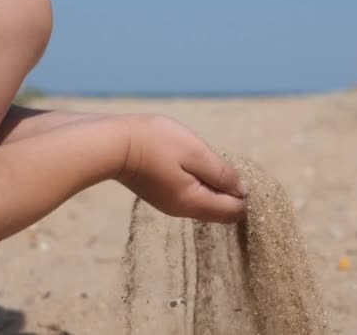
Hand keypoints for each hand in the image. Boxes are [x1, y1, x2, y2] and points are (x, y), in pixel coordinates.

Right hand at [116, 115, 244, 222]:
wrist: (111, 144)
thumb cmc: (156, 144)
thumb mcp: (196, 153)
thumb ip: (222, 173)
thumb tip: (242, 190)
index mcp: (195, 202)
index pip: (233, 211)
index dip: (245, 196)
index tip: (245, 175)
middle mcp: (184, 210)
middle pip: (220, 210)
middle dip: (232, 194)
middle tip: (231, 167)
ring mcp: (171, 204)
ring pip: (206, 202)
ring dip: (216, 187)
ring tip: (214, 164)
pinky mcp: (161, 194)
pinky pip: (192, 194)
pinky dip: (201, 183)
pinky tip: (196, 166)